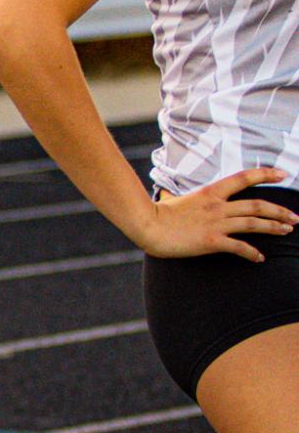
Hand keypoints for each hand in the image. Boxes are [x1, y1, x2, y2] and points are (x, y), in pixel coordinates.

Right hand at [139, 167, 296, 263]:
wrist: (147, 225)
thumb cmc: (159, 214)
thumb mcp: (179, 199)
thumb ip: (192, 199)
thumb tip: (186, 197)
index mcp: (211, 192)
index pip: (244, 178)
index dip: (266, 174)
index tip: (283, 173)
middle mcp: (218, 206)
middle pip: (257, 205)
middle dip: (279, 211)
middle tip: (295, 218)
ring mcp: (215, 223)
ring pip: (254, 223)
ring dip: (274, 227)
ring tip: (288, 230)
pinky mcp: (211, 241)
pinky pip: (239, 247)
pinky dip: (252, 253)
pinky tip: (260, 258)